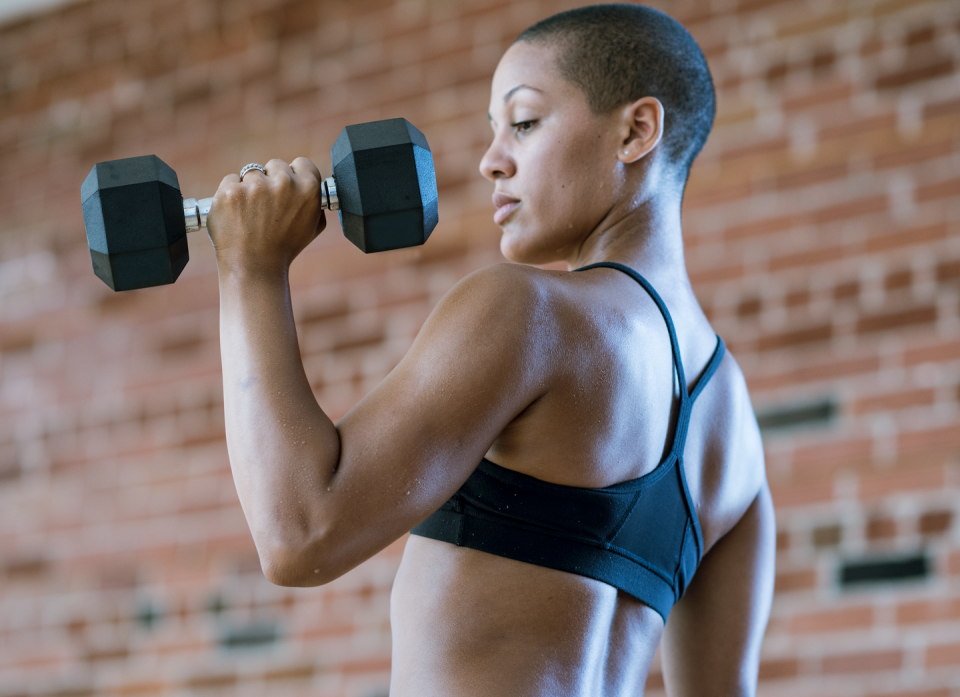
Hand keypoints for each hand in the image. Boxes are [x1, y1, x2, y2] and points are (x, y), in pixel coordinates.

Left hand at [207, 157, 327, 274]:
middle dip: (270, 180)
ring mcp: (255, 186)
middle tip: (267, 206)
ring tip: (251, 214)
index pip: (301, 164)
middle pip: (275, 165)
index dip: (294, 175)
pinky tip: (236, 215)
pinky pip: (230, 181)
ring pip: (250, 173)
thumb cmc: (284, 248)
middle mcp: (284, 183)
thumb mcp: (312, 226)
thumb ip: (313, 201)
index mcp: (308, 188)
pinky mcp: (230, 191)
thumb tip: (310, 184)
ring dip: (249, 188)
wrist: (254, 266)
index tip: (287, 187)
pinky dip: (230, 195)